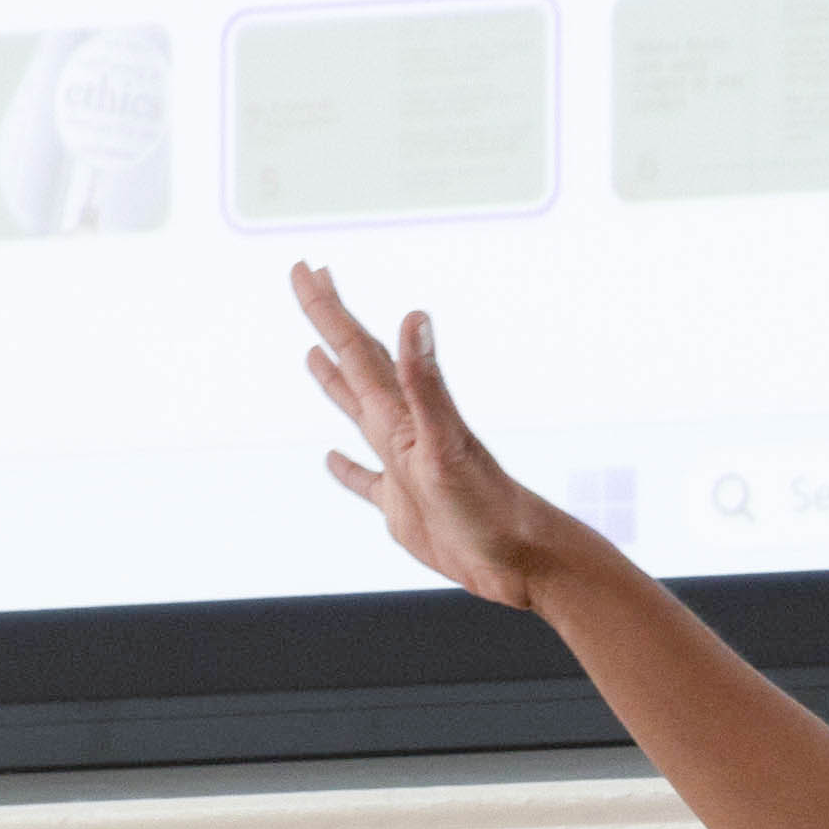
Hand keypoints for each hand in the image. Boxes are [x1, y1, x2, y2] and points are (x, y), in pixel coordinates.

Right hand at [295, 264, 597, 612]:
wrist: (522, 559)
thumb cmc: (489, 505)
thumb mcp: (447, 441)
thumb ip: (426, 383)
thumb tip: (416, 318)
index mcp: (403, 414)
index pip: (358, 348)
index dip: (328, 308)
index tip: (305, 268)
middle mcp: (402, 430)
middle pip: (357, 365)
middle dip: (331, 323)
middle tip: (310, 283)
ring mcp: (403, 466)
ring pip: (359, 412)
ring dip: (336, 382)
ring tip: (314, 354)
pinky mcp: (404, 506)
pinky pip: (365, 480)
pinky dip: (347, 469)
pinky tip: (332, 459)